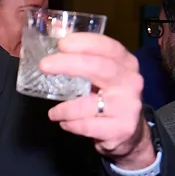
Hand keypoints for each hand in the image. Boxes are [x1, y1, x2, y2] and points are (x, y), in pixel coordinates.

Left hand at [39, 33, 155, 170]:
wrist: (130, 133)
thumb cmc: (109, 99)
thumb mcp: (104, 77)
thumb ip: (86, 62)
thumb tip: (55, 43)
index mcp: (126, 64)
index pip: (109, 48)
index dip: (86, 43)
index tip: (62, 43)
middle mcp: (130, 82)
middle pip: (100, 68)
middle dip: (69, 64)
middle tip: (44, 65)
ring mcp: (128, 106)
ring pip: (87, 104)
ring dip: (64, 109)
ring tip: (54, 113)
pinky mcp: (122, 128)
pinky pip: (86, 125)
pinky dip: (70, 124)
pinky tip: (66, 123)